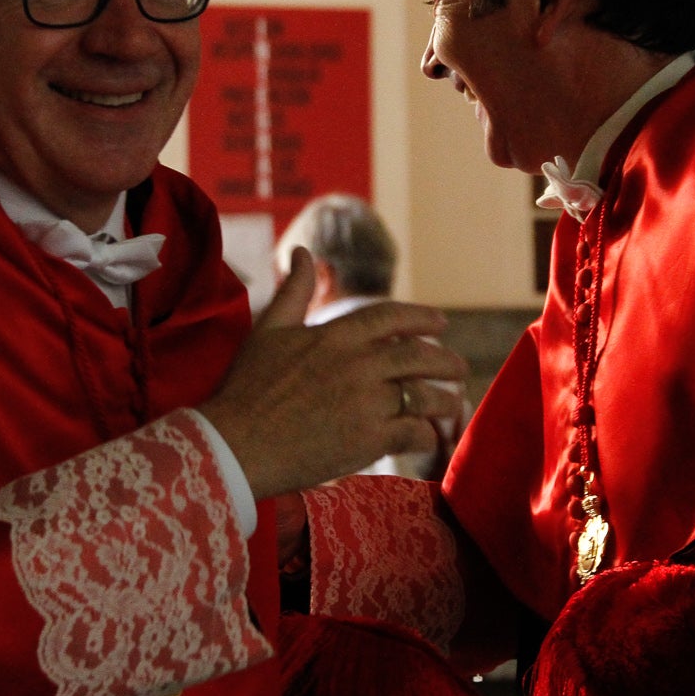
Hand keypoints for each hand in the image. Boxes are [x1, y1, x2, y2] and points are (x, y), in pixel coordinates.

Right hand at [201, 249, 467, 500]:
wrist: (236, 444)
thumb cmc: (247, 387)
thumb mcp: (268, 330)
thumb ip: (294, 291)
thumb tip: (302, 251)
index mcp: (336, 335)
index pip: (391, 317)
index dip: (421, 317)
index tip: (441, 323)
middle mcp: (358, 364)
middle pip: (418, 356)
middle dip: (444, 360)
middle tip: (459, 367)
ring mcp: (366, 402)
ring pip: (422, 395)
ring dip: (442, 399)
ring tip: (450, 403)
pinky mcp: (368, 440)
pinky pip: (413, 433)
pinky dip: (425, 435)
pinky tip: (426, 437)